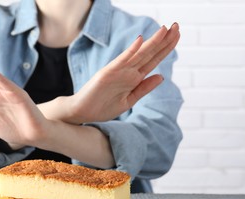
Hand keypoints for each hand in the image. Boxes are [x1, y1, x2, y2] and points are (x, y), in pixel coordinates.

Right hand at [61, 22, 180, 123]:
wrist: (82, 112)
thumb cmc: (102, 107)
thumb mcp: (128, 101)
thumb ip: (143, 88)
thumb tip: (162, 76)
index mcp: (134, 78)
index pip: (153, 60)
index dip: (166, 48)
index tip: (177, 35)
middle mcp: (128, 71)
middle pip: (149, 53)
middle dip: (164, 40)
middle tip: (177, 25)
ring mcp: (118, 71)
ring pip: (139, 54)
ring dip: (152, 42)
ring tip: (165, 29)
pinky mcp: (107, 73)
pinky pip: (121, 61)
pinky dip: (130, 51)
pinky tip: (140, 40)